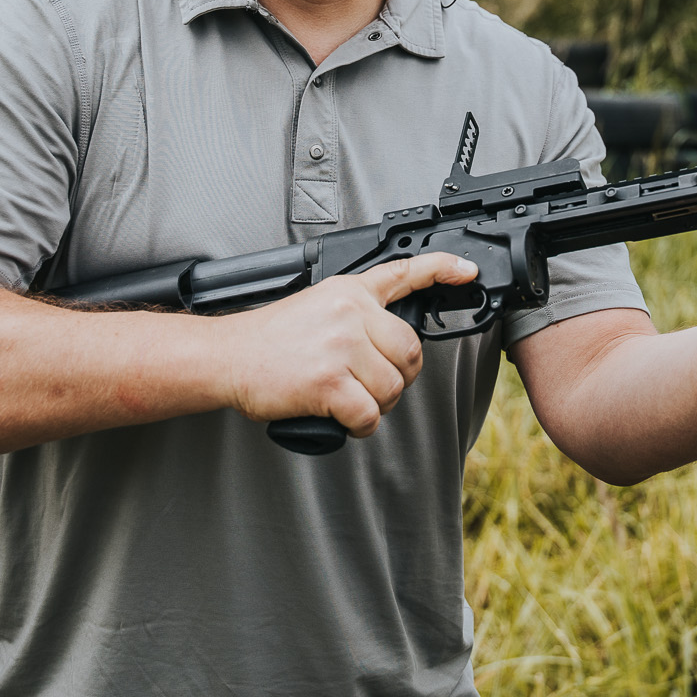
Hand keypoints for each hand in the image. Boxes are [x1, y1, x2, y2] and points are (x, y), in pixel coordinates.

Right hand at [217, 252, 477, 436]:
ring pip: (392, 388)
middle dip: (396, 378)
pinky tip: (341, 418)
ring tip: (347, 401)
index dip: (441, 270)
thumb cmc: (270, 339)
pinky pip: (369, 414)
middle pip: (409, 353)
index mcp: (349, 292)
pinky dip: (360, 425)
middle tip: (368, 386)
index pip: (403, 272)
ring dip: (376, 405)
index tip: (467, 270)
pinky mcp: (329, 381)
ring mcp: (341, 347)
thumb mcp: (316, 304)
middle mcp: (350, 314)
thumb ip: (354, 313)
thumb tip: (389, 345)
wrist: (228, 356)